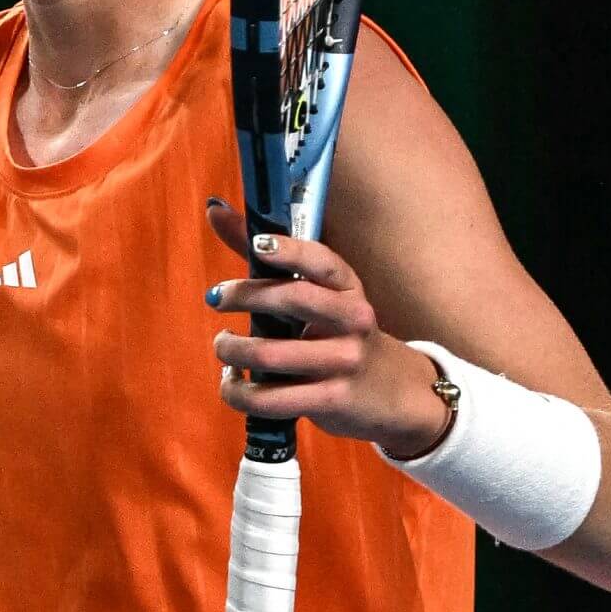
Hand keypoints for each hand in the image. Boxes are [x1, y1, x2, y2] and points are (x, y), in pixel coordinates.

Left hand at [201, 198, 449, 457]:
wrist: (395, 394)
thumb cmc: (341, 335)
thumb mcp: (322, 297)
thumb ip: (269, 259)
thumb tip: (215, 211)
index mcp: (349, 289)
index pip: (322, 262)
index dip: (291, 249)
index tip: (260, 245)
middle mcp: (353, 321)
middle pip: (294, 298)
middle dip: (246, 295)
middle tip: (215, 298)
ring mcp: (345, 362)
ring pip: (272, 354)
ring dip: (232, 349)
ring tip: (223, 345)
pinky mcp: (332, 400)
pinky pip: (271, 398)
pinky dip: (238, 391)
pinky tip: (233, 381)